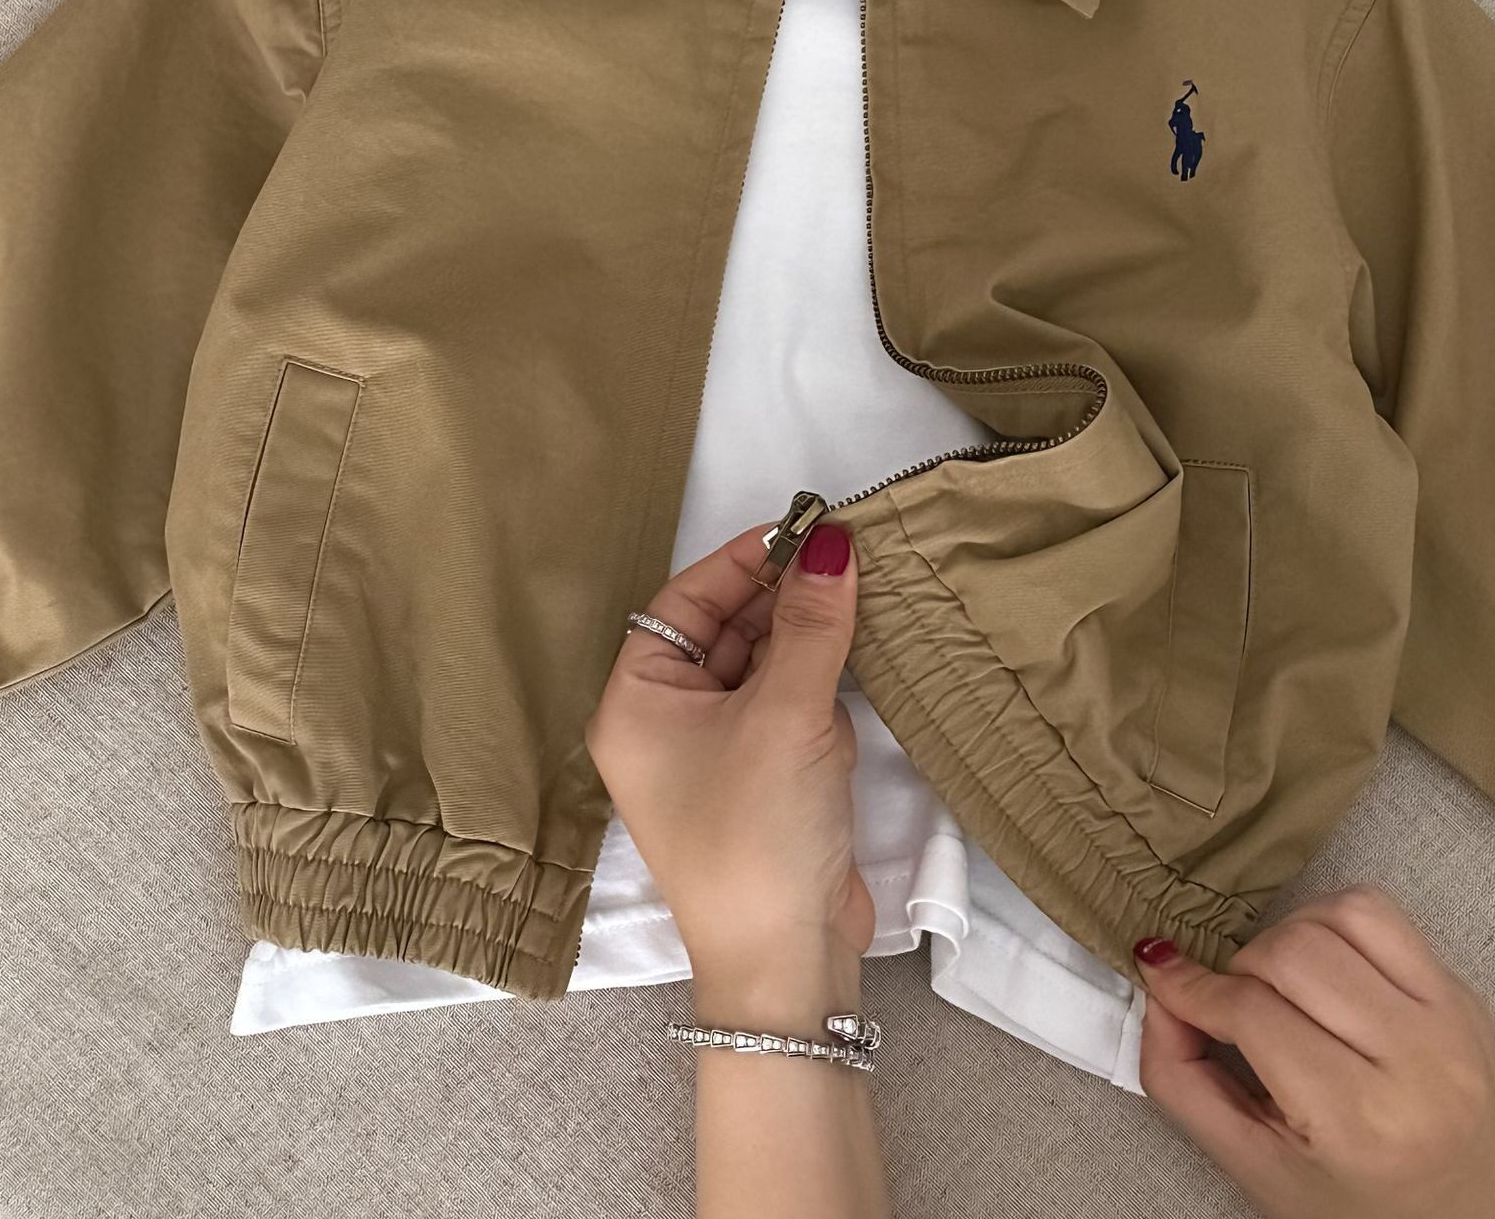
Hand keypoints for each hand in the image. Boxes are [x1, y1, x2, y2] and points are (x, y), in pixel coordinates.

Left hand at [585, 516, 870, 1023]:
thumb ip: (812, 624)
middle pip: (725, 630)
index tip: (805, 531)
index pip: (685, 602)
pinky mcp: (761, 782)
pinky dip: (818, 694)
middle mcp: (665, 723)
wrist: (788, 963)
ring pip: (763, 667)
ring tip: (857, 615)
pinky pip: (787, 709)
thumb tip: (833, 542)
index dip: (743, 562)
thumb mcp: (788, 714)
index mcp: (637, 701)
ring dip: (807, 649)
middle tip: (847, 562)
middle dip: (783, 602)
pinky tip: (850, 681)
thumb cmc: (758, 832)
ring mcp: (714, 754)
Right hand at [1135, 887, 1494, 1218]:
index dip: (1191, 989)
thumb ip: (1181, 1080)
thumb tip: (1156, 984)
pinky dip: (1335, 924)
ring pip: (1340, 914)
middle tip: (1235, 1005)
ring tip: (1285, 986)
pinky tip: (1329, 972)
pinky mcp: (1467, 994)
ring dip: (1290, 937)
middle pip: (1292, 952)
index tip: (1164, 979)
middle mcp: (1420, 1065)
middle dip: (1241, 968)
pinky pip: (1384, 915)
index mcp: (1362, 1123)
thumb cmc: (1359, 1204)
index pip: (1251, 1011)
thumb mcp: (1254, 1167)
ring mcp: (1453, 1022)